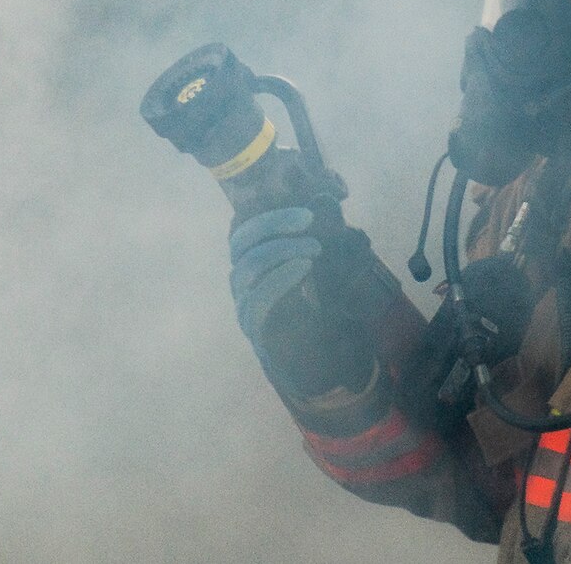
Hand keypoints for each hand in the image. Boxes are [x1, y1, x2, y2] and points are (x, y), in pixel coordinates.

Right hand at [229, 206, 319, 353]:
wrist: (323, 365)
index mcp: (254, 266)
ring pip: (247, 268)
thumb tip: (329, 204)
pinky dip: (279, 279)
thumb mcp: (321, 273)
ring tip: (313, 248)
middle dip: (272, 225)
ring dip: (280, 249)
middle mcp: (243, 283)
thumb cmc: (319, 314)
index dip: (269, 216)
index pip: (245, 231)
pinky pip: (258, 300)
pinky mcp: (255, 330)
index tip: (304, 212)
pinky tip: (303, 269)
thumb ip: (315, 244)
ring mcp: (245, 307)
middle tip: (307, 221)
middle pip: (241, 243)